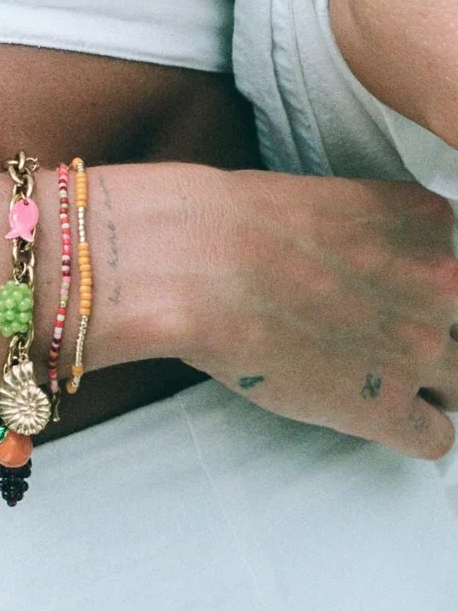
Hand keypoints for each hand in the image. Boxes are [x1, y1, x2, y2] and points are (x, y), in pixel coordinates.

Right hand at [177, 171, 457, 459]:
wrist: (203, 262)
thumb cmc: (241, 222)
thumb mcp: (327, 200)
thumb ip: (369, 233)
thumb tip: (362, 267)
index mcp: (426, 221)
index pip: (451, 268)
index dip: (414, 286)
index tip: (382, 291)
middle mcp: (440, 283)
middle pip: (456, 325)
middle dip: (419, 332)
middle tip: (368, 332)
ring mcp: (420, 347)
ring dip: (420, 381)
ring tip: (369, 373)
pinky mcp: (388, 405)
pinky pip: (435, 437)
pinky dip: (409, 429)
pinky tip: (370, 409)